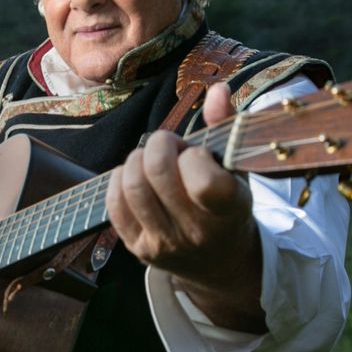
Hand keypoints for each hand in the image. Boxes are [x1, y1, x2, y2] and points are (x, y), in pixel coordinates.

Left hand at [105, 82, 265, 331]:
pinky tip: (137, 177)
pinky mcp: (138, 249)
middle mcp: (196, 233)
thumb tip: (217, 89)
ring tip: (153, 161)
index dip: (194, 155)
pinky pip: (114, 204)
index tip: (198, 154)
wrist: (219, 262)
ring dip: (137, 159)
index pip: (203, 181)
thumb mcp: (236, 169)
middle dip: (159, 145)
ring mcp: (165, 244)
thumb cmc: (227, 205)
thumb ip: (225, 127)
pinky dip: (120, 179)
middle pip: (158, 172)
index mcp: (229, 210)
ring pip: (133, 185)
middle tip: (170, 147)